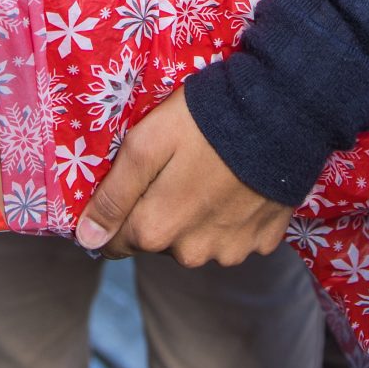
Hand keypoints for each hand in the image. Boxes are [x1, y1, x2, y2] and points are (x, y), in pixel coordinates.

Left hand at [73, 87, 293, 265]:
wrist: (282, 113)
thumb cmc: (203, 122)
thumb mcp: (145, 145)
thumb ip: (113, 195)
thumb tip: (86, 239)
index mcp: (157, 231)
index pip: (115, 244)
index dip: (114, 217)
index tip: (126, 188)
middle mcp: (193, 254)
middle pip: (158, 241)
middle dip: (158, 211)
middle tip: (174, 168)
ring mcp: (232, 250)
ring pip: (196, 241)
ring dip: (195, 217)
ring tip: (208, 173)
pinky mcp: (264, 241)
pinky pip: (234, 236)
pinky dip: (231, 216)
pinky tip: (237, 184)